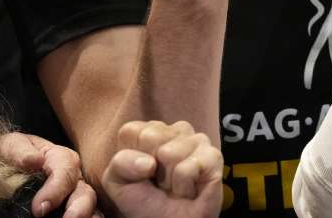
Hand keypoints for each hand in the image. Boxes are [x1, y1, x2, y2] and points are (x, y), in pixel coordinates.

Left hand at [0, 132, 98, 217]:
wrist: (0, 167)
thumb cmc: (9, 155)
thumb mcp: (10, 146)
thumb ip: (20, 150)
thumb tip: (34, 160)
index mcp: (61, 159)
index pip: (66, 172)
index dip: (55, 191)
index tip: (38, 209)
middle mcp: (73, 179)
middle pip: (85, 193)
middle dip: (79, 208)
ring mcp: (72, 197)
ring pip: (90, 208)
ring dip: (87, 216)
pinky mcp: (67, 210)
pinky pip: (85, 216)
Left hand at [103, 121, 222, 217]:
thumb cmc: (144, 202)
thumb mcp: (117, 182)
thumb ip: (120, 163)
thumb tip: (149, 162)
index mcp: (150, 130)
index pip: (132, 131)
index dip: (131, 158)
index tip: (140, 173)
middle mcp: (175, 130)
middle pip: (151, 138)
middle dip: (151, 169)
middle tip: (159, 182)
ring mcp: (197, 140)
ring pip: (170, 153)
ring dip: (168, 180)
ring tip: (174, 185)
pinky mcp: (213, 156)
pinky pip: (188, 168)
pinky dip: (184, 186)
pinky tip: (189, 189)